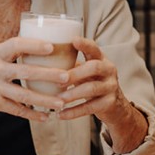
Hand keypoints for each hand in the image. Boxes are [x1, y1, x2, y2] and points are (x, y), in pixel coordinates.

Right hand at [0, 37, 69, 119]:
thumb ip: (15, 50)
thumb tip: (50, 44)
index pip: (15, 45)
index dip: (33, 45)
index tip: (51, 47)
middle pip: (25, 72)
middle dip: (47, 75)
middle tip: (66, 77)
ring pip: (23, 95)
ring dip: (44, 100)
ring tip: (61, 102)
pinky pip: (17, 110)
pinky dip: (32, 114)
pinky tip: (46, 116)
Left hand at [56, 38, 146, 152]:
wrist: (115, 106)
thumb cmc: (93, 83)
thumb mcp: (85, 71)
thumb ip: (70, 64)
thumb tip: (39, 58)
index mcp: (101, 59)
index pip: (94, 48)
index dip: (85, 44)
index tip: (73, 40)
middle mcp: (109, 70)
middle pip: (94, 67)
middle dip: (75, 73)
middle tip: (58, 80)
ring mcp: (111, 87)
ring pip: (91, 88)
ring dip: (72, 94)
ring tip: (58, 99)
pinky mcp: (109, 103)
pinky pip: (90, 107)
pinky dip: (74, 112)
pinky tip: (61, 114)